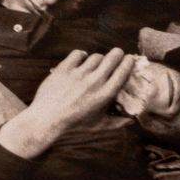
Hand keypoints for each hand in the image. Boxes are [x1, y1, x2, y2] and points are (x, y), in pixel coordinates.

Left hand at [0, 49, 135, 157]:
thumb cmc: (74, 123)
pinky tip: (81, 59)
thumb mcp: (98, 125)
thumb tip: (131, 120)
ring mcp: (78, 74)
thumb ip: (116, 122)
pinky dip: (81, 55)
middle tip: (117, 53)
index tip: (129, 59)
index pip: (122, 72)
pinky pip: (77, 54)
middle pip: (112, 58)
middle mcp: (94, 82)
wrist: (47, 118)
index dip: (128, 62)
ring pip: (95, 56)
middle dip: (117, 53)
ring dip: (99, 58)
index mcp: (105, 95)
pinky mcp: (64, 69)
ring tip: (97, 62)